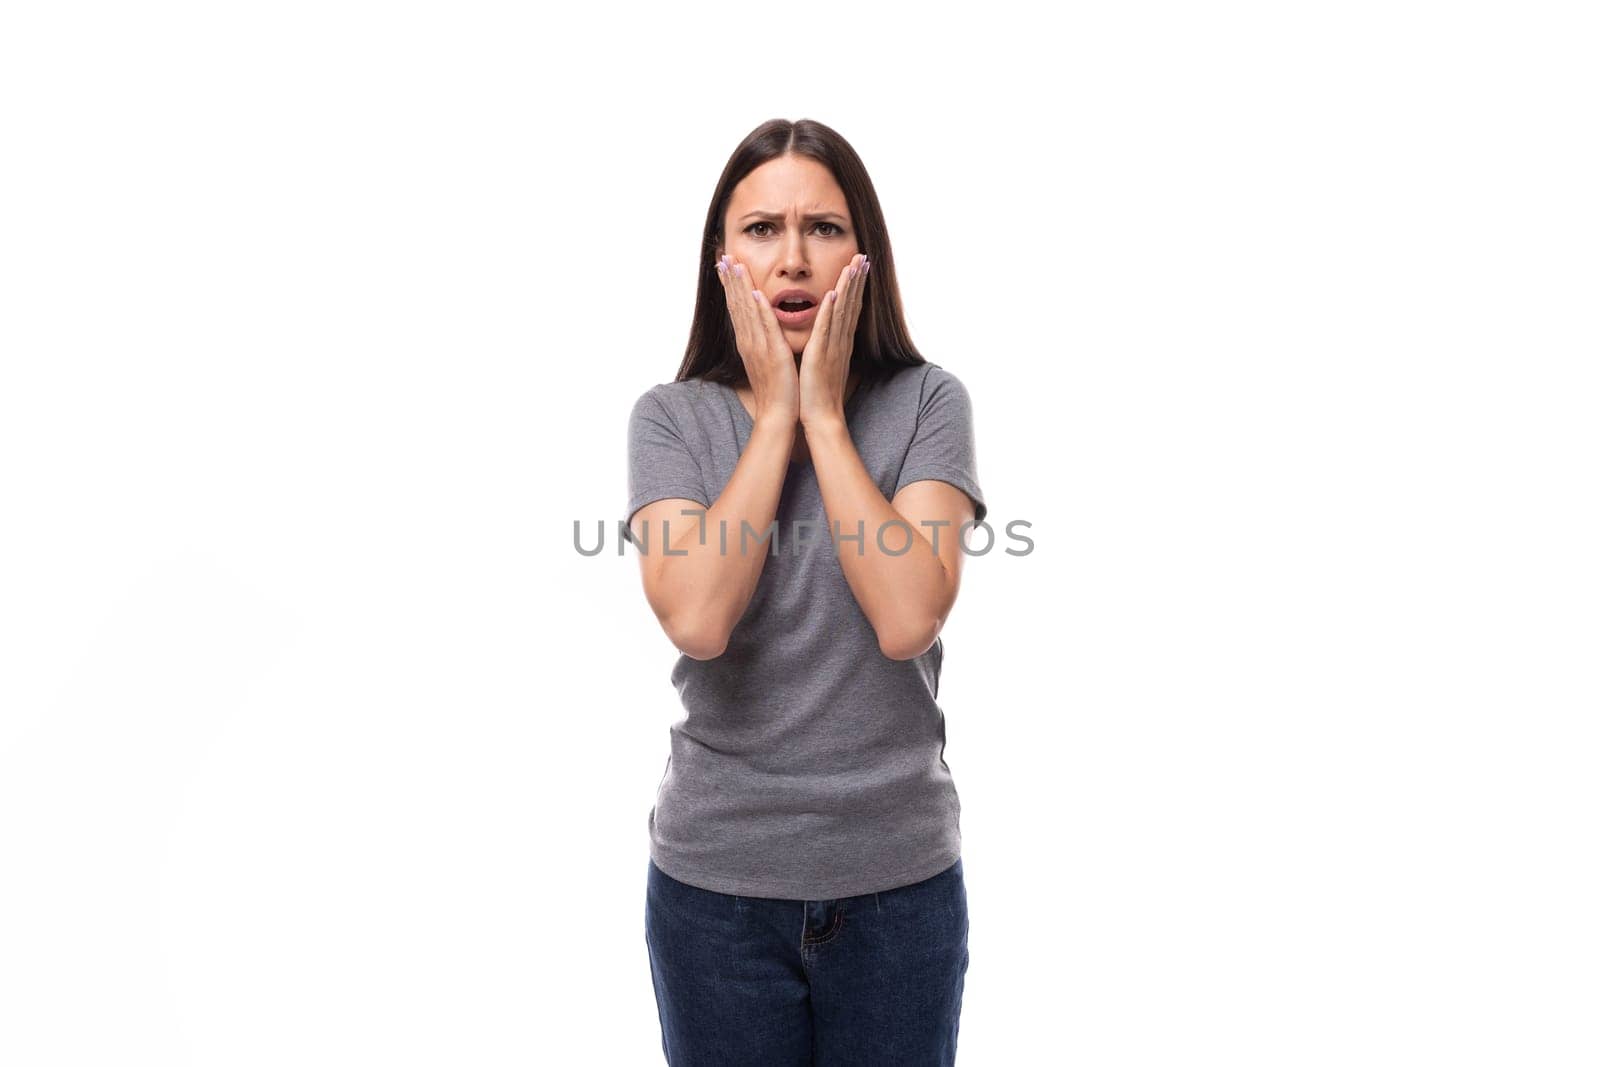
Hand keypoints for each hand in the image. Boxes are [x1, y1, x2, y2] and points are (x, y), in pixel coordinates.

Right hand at [715, 253, 798, 424]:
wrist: (777, 415)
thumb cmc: (776, 389)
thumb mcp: (766, 360)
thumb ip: (763, 342)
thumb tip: (761, 328)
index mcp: (749, 342)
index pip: (737, 307)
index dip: (731, 285)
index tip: (725, 265)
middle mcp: (749, 341)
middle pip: (737, 304)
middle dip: (730, 280)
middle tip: (723, 256)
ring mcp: (759, 347)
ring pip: (748, 311)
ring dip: (741, 287)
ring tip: (735, 265)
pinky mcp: (773, 354)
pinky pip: (766, 329)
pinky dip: (761, 311)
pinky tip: (757, 294)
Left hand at [798, 253, 868, 427]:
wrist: (821, 419)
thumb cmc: (820, 395)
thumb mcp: (826, 365)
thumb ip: (829, 347)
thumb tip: (829, 336)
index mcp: (840, 343)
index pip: (850, 309)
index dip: (856, 287)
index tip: (860, 267)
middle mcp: (841, 342)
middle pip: (851, 305)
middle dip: (857, 280)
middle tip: (863, 256)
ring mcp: (833, 348)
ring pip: (843, 312)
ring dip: (848, 287)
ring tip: (853, 265)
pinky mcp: (821, 356)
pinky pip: (827, 330)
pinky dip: (831, 312)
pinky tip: (833, 294)